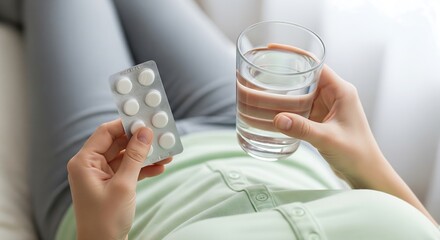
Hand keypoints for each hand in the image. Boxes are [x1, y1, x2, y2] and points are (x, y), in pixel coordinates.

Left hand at [67, 119, 171, 239]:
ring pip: (126, 156)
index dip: (126, 125)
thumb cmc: (105, 220)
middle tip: (161, 135)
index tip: (147, 120)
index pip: (106, 132)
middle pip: (118, 143)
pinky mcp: (112, 184)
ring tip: (166, 154)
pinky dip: (143, 168)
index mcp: (84, 162)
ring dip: (146, 155)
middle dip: (140, 141)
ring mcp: (101, 175)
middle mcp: (91, 166)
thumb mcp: (123, 185)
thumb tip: (145, 133)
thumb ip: (135, 157)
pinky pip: (129, 169)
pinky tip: (160, 168)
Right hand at [274, 65, 438, 225]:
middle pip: (306, 77)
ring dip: (285, 93)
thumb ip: (302, 128)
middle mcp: (334, 96)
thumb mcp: (328, 139)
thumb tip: (277, 118)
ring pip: (302, 94)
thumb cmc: (357, 154)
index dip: (295, 56)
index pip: (315, 65)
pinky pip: (302, 109)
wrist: (366, 174)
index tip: (275, 50)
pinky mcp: (322, 120)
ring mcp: (328, 108)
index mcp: (341, 91)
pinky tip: (273, 110)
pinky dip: (288, 108)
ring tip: (262, 90)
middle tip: (262, 72)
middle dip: (285, 74)